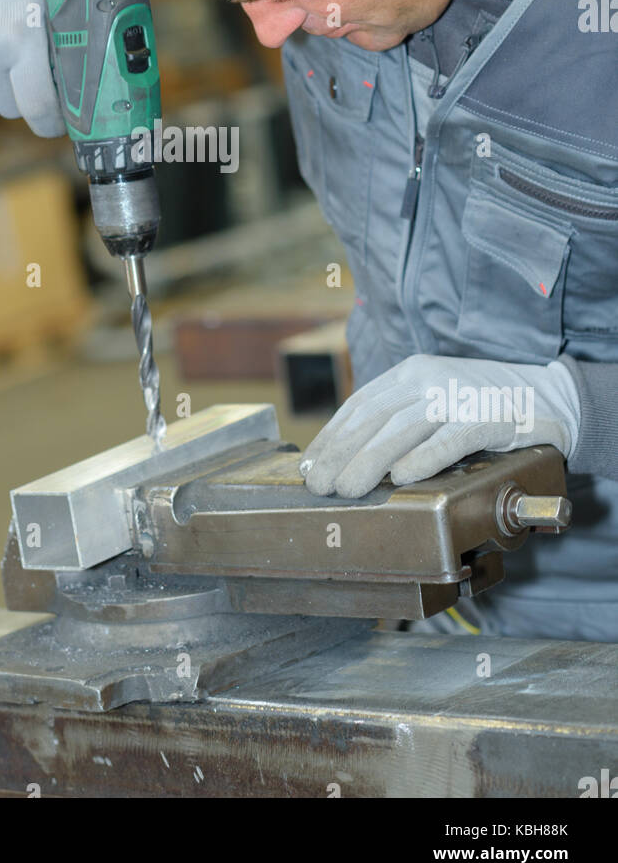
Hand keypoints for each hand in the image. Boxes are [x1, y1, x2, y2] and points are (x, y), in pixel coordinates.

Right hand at [0, 0, 64, 136]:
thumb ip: (75, 37)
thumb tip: (96, 81)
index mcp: (22, 38)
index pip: (38, 110)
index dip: (53, 121)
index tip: (61, 119)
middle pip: (11, 108)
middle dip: (27, 99)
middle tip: (38, 77)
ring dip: (0, 83)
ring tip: (10, 49)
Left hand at [299, 353, 579, 497]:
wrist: (551, 397)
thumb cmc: (484, 407)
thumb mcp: (435, 403)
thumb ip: (399, 422)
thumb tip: (350, 458)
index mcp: (411, 374)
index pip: (360, 404)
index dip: (332, 436)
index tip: (311, 464)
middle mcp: (429, 378)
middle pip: (375, 417)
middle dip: (342, 453)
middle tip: (319, 485)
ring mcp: (459, 395)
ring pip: (404, 428)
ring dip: (370, 460)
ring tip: (349, 489)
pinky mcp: (489, 415)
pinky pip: (451, 438)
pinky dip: (424, 457)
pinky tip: (402, 477)